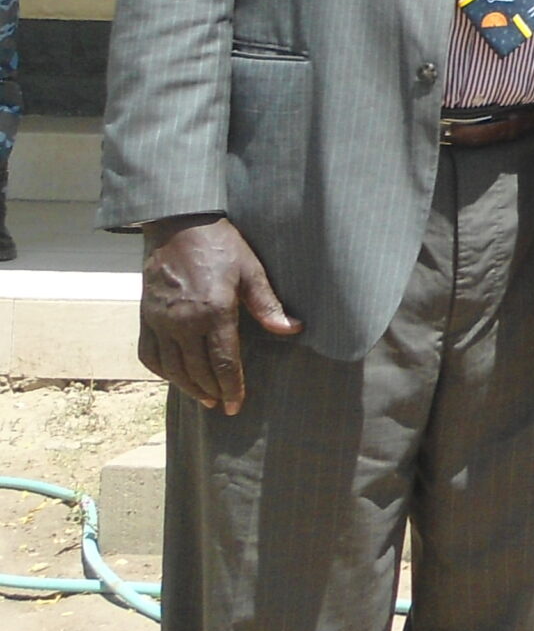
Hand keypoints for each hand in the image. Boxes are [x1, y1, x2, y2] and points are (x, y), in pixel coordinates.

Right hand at [138, 216, 300, 414]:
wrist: (178, 224)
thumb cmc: (220, 244)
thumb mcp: (251, 269)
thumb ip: (267, 304)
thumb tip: (292, 328)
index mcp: (213, 311)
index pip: (223, 361)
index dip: (232, 386)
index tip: (236, 405)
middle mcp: (183, 322)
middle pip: (197, 370)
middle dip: (213, 391)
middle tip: (224, 406)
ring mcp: (160, 321)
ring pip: (172, 368)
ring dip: (189, 386)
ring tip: (205, 397)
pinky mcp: (145, 317)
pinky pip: (149, 355)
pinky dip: (163, 371)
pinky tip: (176, 377)